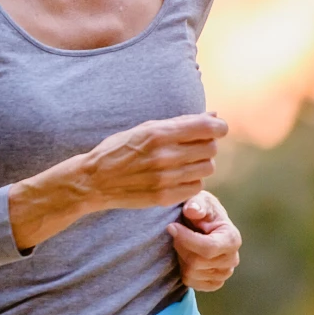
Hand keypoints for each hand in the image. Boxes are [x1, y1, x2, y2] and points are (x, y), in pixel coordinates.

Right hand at [77, 113, 227, 211]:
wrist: (95, 180)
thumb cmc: (119, 149)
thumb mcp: (145, 129)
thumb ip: (180, 123)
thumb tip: (214, 117)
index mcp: (158, 134)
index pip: (207, 128)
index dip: (218, 127)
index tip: (216, 129)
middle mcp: (164, 156)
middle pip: (210, 148)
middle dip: (206, 145)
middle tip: (193, 146)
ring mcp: (165, 178)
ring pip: (207, 168)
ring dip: (200, 163)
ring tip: (184, 162)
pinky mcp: (165, 197)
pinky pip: (197, 187)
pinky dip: (192, 181)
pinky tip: (177, 177)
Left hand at [168, 190, 241, 291]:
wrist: (202, 223)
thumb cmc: (200, 209)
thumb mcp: (198, 200)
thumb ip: (196, 203)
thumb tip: (192, 211)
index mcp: (232, 238)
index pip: (208, 248)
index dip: (185, 239)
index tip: (171, 226)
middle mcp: (232, 259)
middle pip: (197, 262)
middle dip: (181, 246)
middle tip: (176, 233)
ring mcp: (224, 273)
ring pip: (192, 273)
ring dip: (181, 257)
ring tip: (183, 243)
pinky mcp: (214, 282)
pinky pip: (192, 283)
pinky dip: (183, 270)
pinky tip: (185, 255)